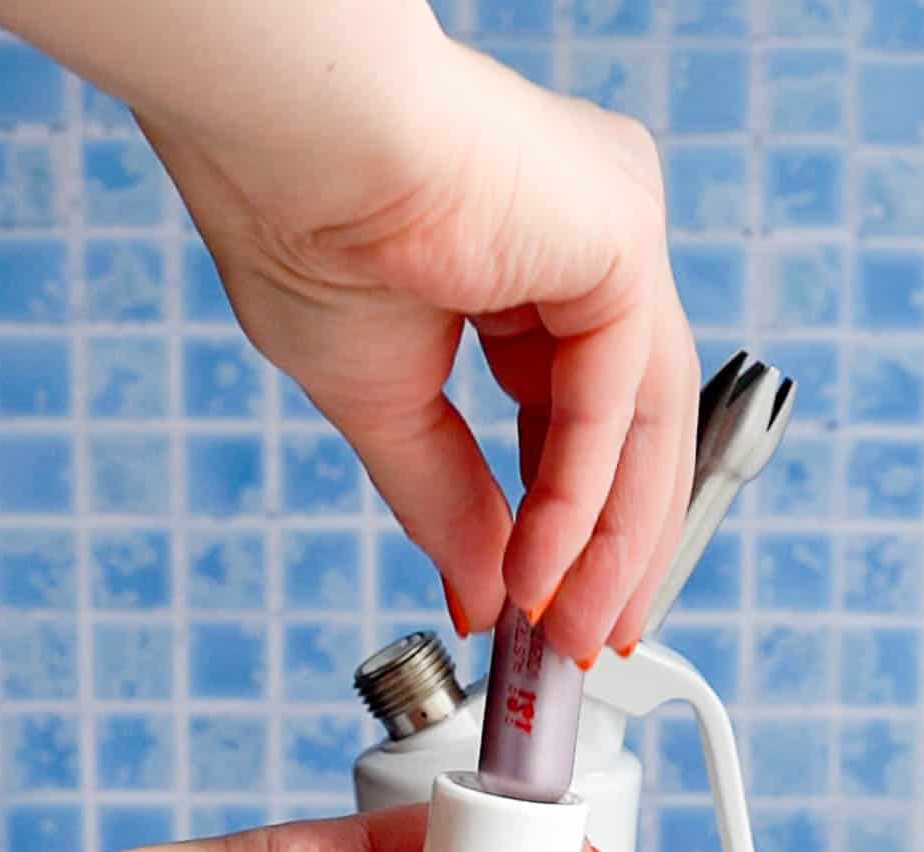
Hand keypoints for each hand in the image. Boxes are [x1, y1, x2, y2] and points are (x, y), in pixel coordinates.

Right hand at [132, 28, 695, 660]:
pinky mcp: (623, 239)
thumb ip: (445, 500)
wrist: (283, 136)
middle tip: (588, 643)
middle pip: (630, 430)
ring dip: (608, 549)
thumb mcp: (381, 401)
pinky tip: (540, 573)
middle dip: (611, 552)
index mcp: (533, 258)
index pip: (576, 415)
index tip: (550, 605)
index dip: (567, 520)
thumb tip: (484, 595)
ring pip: (640, 427)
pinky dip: (579, 504)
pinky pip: (613, 407)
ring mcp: (616, 232)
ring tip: (572, 635)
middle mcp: (590, 240)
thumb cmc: (297, 217)